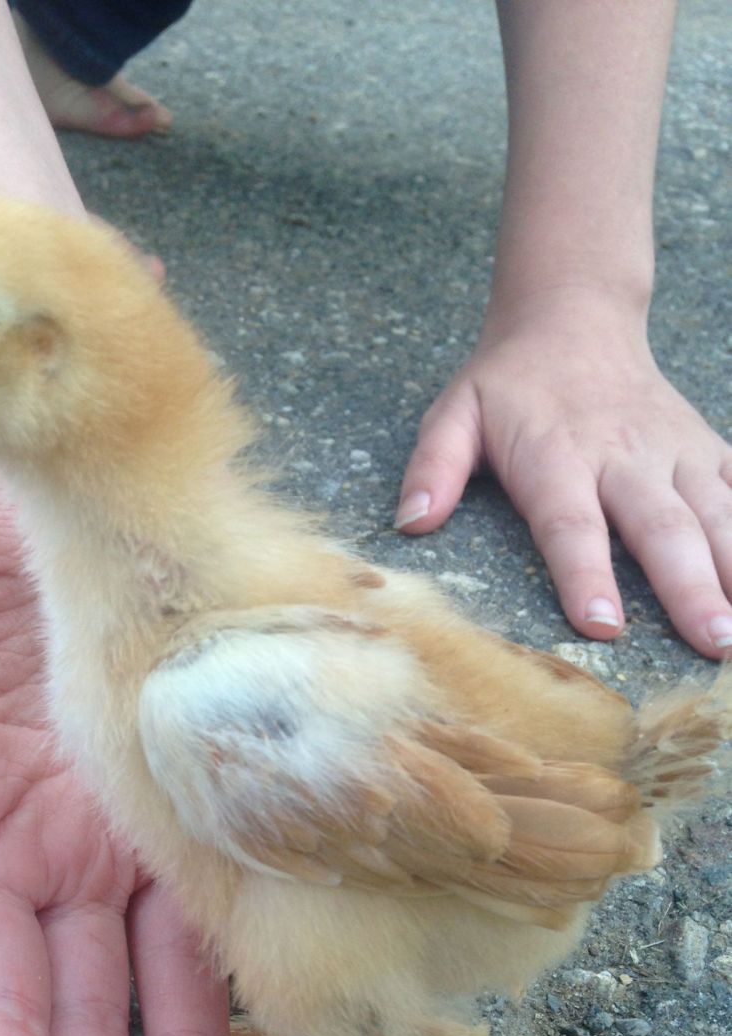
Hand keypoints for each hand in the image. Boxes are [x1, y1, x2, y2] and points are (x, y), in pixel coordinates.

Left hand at [397, 287, 731, 657]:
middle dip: (689, 588)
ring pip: (715, 514)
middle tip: (711, 643)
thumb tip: (410, 523)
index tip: (601, 624)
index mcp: (557, 456)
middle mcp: (624, 456)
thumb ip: (433, 467)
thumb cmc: (508, 384)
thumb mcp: (454, 413)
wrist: (574, 316)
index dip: (586, 574)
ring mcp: (674, 453)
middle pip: (660, 528)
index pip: (572, 524)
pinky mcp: (706, 449)